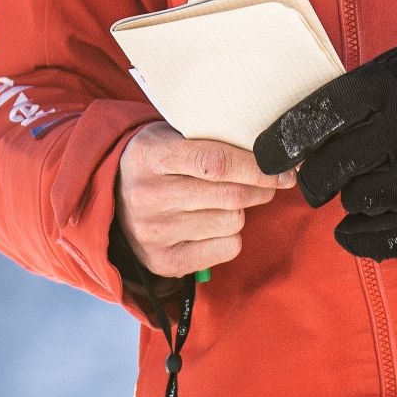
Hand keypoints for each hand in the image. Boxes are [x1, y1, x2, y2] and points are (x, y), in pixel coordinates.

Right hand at [117, 122, 295, 277]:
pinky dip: (230, 235)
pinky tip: (213, 223)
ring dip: (241, 210)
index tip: (284, 168)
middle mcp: (148, 196)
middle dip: (261, 187)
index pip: (215, 162)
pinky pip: (226, 248)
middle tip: (270, 181)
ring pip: (232, 221)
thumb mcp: (170, 135)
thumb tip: (269, 149)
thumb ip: (210, 138)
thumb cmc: (156, 161)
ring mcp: (154, 232)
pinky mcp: (163, 261)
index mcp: (150, 156)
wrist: (112, 197)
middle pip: (230, 195)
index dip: (257, 166)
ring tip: (224, 200)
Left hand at [255, 44, 396, 259]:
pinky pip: (380, 237)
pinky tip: (359, 223)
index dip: (284, 140)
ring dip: (352, 195)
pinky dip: (363, 234)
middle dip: (315, 177)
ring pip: (354, 201)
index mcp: (386, 90)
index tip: (265, 157)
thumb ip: (355, 93)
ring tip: (370, 181)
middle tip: (318, 177)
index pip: (319, 116)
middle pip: (328, 169)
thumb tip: (303, 127)